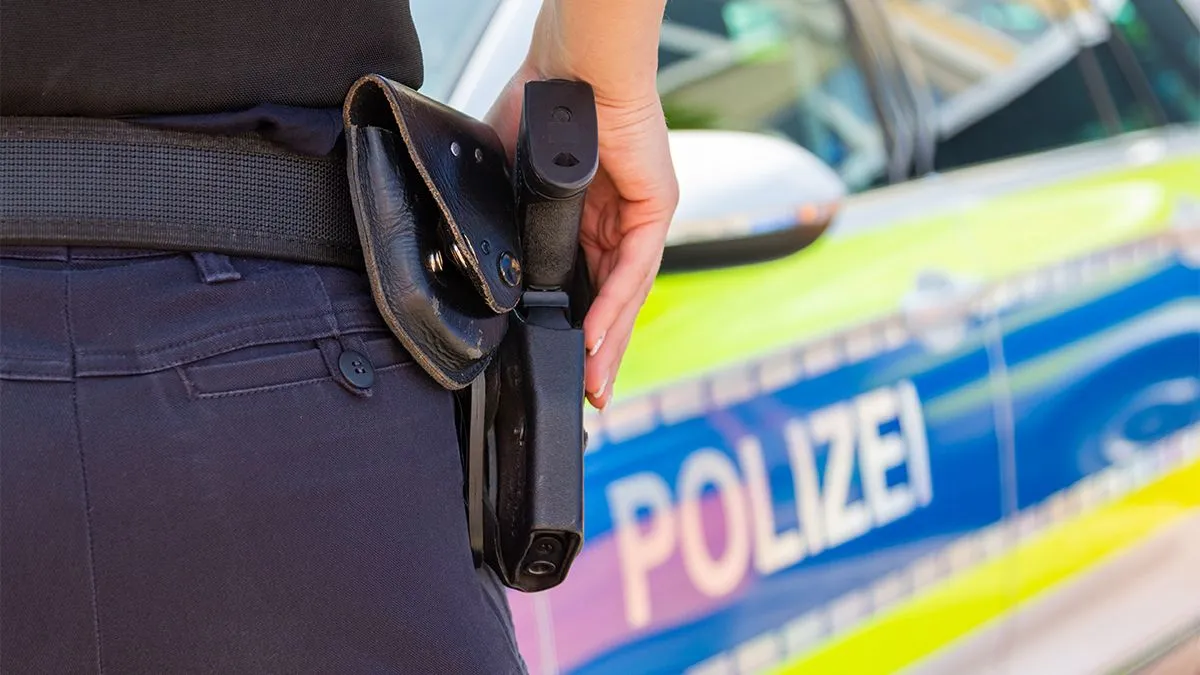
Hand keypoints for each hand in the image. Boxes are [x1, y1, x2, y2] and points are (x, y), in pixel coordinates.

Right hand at [486, 62, 677, 408]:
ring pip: (628, 293)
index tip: (563, 360)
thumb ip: (504, 210)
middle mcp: (624, 221)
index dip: (578, 323)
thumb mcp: (511, 173)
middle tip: (587, 394)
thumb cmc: (546, 100)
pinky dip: (613, 306)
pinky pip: (634, 268)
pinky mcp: (656, 206)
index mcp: (593, 215)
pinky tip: (594, 338)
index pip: (590, 282)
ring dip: (609, 341)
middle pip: (615, 300)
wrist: (571, 62)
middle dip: (601, 351)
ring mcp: (643, 215)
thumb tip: (474, 242)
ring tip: (592, 383)